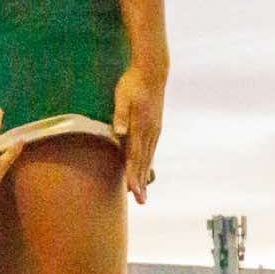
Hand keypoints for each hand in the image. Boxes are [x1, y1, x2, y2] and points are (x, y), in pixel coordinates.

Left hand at [111, 63, 164, 203]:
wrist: (152, 71)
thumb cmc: (133, 83)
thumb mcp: (122, 97)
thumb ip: (120, 115)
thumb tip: (119, 133)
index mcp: (140, 127)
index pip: (135, 156)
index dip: (133, 174)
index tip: (132, 191)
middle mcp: (150, 132)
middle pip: (144, 162)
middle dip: (141, 183)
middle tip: (141, 202)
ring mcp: (154, 130)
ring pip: (148, 158)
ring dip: (145, 176)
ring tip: (143, 193)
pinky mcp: (155, 127)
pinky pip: (150, 150)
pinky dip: (147, 163)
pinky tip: (146, 171)